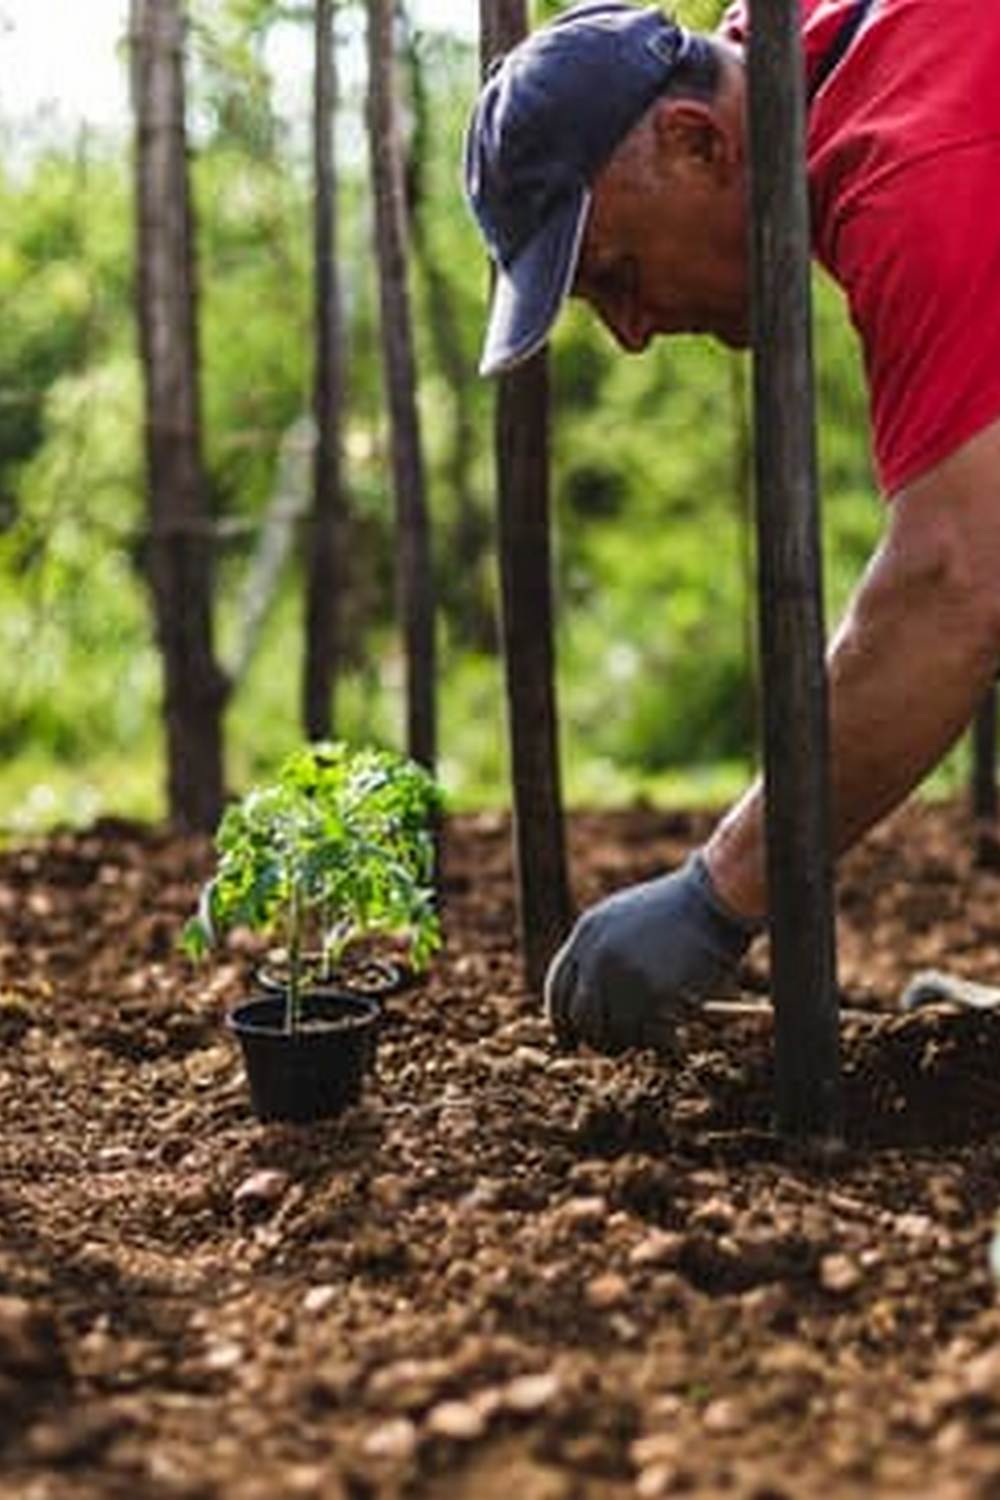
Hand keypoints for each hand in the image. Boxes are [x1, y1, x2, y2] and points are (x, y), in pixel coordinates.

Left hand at [543, 852, 761, 1053]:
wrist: (713, 898)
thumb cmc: (676, 912)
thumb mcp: (622, 918)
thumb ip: (599, 952)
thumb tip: (587, 1002)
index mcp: (587, 934)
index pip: (557, 990)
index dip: (561, 1022)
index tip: (570, 1041)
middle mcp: (598, 956)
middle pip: (582, 1019)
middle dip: (597, 1039)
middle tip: (616, 1047)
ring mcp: (624, 975)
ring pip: (613, 1033)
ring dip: (632, 1043)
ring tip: (651, 1038)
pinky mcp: (654, 993)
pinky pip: (650, 1037)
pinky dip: (663, 1045)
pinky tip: (675, 1040)